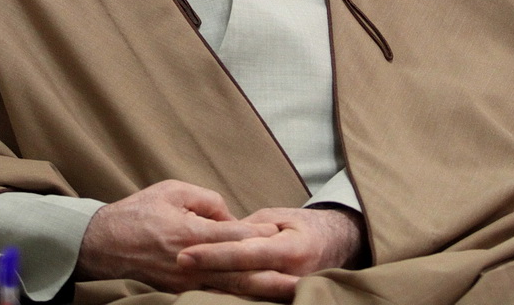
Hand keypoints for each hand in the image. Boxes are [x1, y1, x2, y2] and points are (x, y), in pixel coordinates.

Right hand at [75, 180, 278, 291]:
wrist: (100, 245)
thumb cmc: (137, 213)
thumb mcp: (171, 191)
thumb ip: (206, 199)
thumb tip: (230, 215)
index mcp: (192, 235)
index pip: (236, 238)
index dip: (260, 236)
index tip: (282, 233)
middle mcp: (192, 264)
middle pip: (240, 273)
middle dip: (272, 278)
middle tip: (301, 281)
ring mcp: (185, 284)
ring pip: (230, 291)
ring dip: (259, 293)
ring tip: (289, 295)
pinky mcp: (178, 293)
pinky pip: (213, 298)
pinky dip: (235, 299)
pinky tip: (254, 300)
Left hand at [176, 206, 366, 300]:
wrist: (335, 245)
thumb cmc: (301, 225)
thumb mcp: (277, 217)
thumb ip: (249, 227)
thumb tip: (220, 233)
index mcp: (290, 249)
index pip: (244, 254)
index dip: (213, 254)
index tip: (185, 253)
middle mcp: (291, 275)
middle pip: (240, 278)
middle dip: (207, 272)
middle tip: (177, 262)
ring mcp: (287, 291)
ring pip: (244, 292)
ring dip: (213, 285)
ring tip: (183, 278)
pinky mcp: (282, 299)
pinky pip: (251, 299)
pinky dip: (227, 295)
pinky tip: (204, 289)